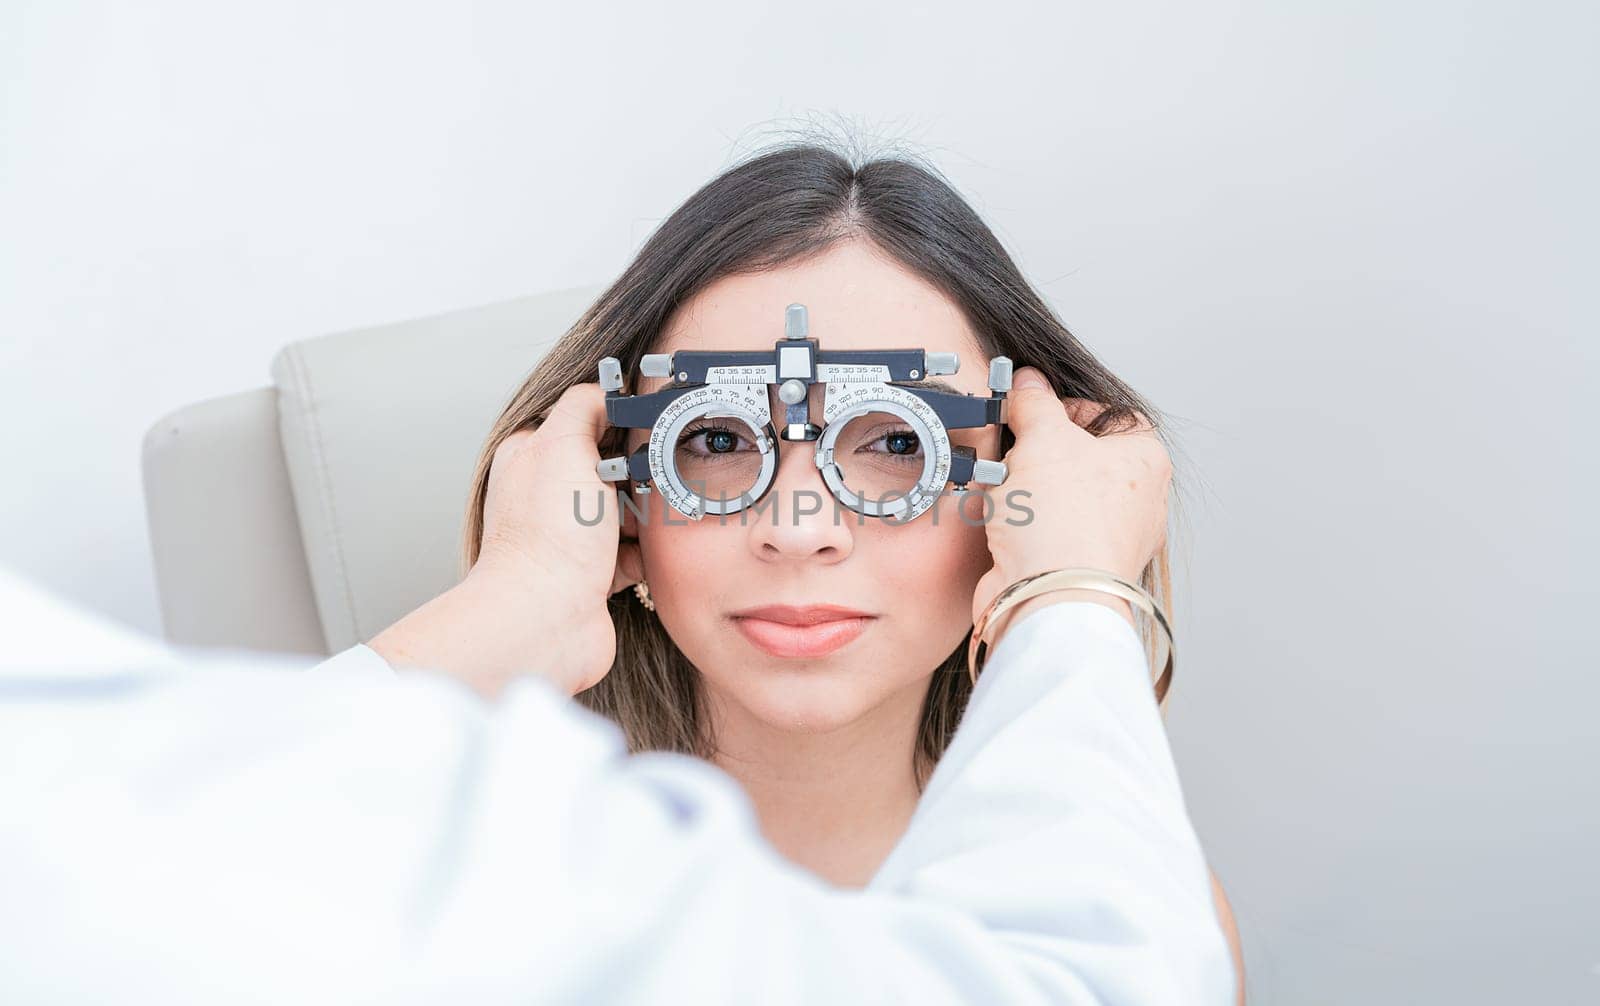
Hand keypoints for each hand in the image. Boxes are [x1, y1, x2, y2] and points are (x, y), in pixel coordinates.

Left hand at [369, 382, 642, 695]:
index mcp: (531, 457)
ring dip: (647, 516)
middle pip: (610, 467)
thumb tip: (605, 390)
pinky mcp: (591, 572)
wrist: (546, 620)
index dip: (617, 423)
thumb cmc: (546, 542)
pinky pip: (631, 553)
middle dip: (639, 473)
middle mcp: (546, 496)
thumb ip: (583, 405)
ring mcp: (568, 536)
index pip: (582, 421)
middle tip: (652, 479)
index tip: (644, 429)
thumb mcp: (562, 445)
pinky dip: (645, 554)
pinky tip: (649, 554)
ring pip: (625, 511)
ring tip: (654, 520)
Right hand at [972, 365, 1171, 635]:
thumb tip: (1027, 385)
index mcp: (1146, 461)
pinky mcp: (1078, 567)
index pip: (1114, 414)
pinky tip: (1001, 521)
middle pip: (1082, 456)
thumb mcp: (1042, 437)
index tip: (1035, 409)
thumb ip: (1034, 403)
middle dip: (1039, 451)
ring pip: (1061, 496)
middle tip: (1014, 450)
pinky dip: (1022, 524)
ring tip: (1005, 488)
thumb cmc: (1064, 522)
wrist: (1048, 597)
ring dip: (1025, 489)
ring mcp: (1110, 538)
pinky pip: (1047, 531)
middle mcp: (1137, 502)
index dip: (1070, 406)